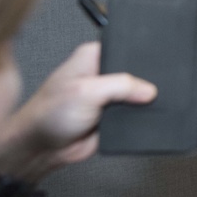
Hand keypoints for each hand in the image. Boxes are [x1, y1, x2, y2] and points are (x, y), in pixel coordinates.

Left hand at [0, 42, 157, 184]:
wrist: (42, 149)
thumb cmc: (49, 115)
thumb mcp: (86, 92)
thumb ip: (121, 86)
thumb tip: (149, 89)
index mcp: (93, 57)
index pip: (126, 48)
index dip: (141, 57)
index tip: (154, 66)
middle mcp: (102, 74)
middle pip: (135, 73)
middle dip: (142, 84)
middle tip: (145, 92)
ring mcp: (110, 96)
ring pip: (138, 96)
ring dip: (140, 104)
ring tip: (138, 107)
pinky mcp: (115, 115)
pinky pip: (136, 114)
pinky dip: (138, 118)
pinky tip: (137, 119)